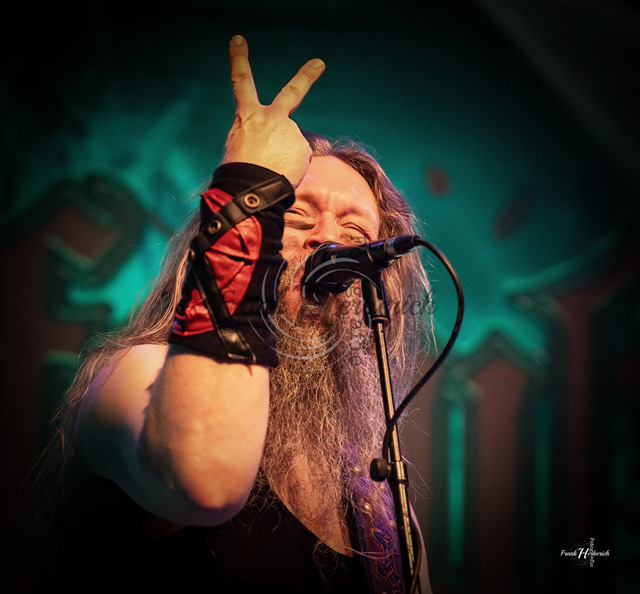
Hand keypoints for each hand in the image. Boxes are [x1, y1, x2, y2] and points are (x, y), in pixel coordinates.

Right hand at [222, 35, 324, 187]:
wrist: (250, 189)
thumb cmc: (239, 173)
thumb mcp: (240, 147)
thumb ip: (259, 138)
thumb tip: (279, 148)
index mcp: (247, 116)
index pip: (241, 82)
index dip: (239, 59)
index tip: (238, 40)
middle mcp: (272, 117)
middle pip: (292, 92)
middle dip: (306, 76)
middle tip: (319, 63)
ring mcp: (290, 131)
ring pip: (292, 146)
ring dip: (286, 158)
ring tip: (272, 171)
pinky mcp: (303, 147)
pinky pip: (300, 159)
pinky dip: (294, 168)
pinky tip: (283, 175)